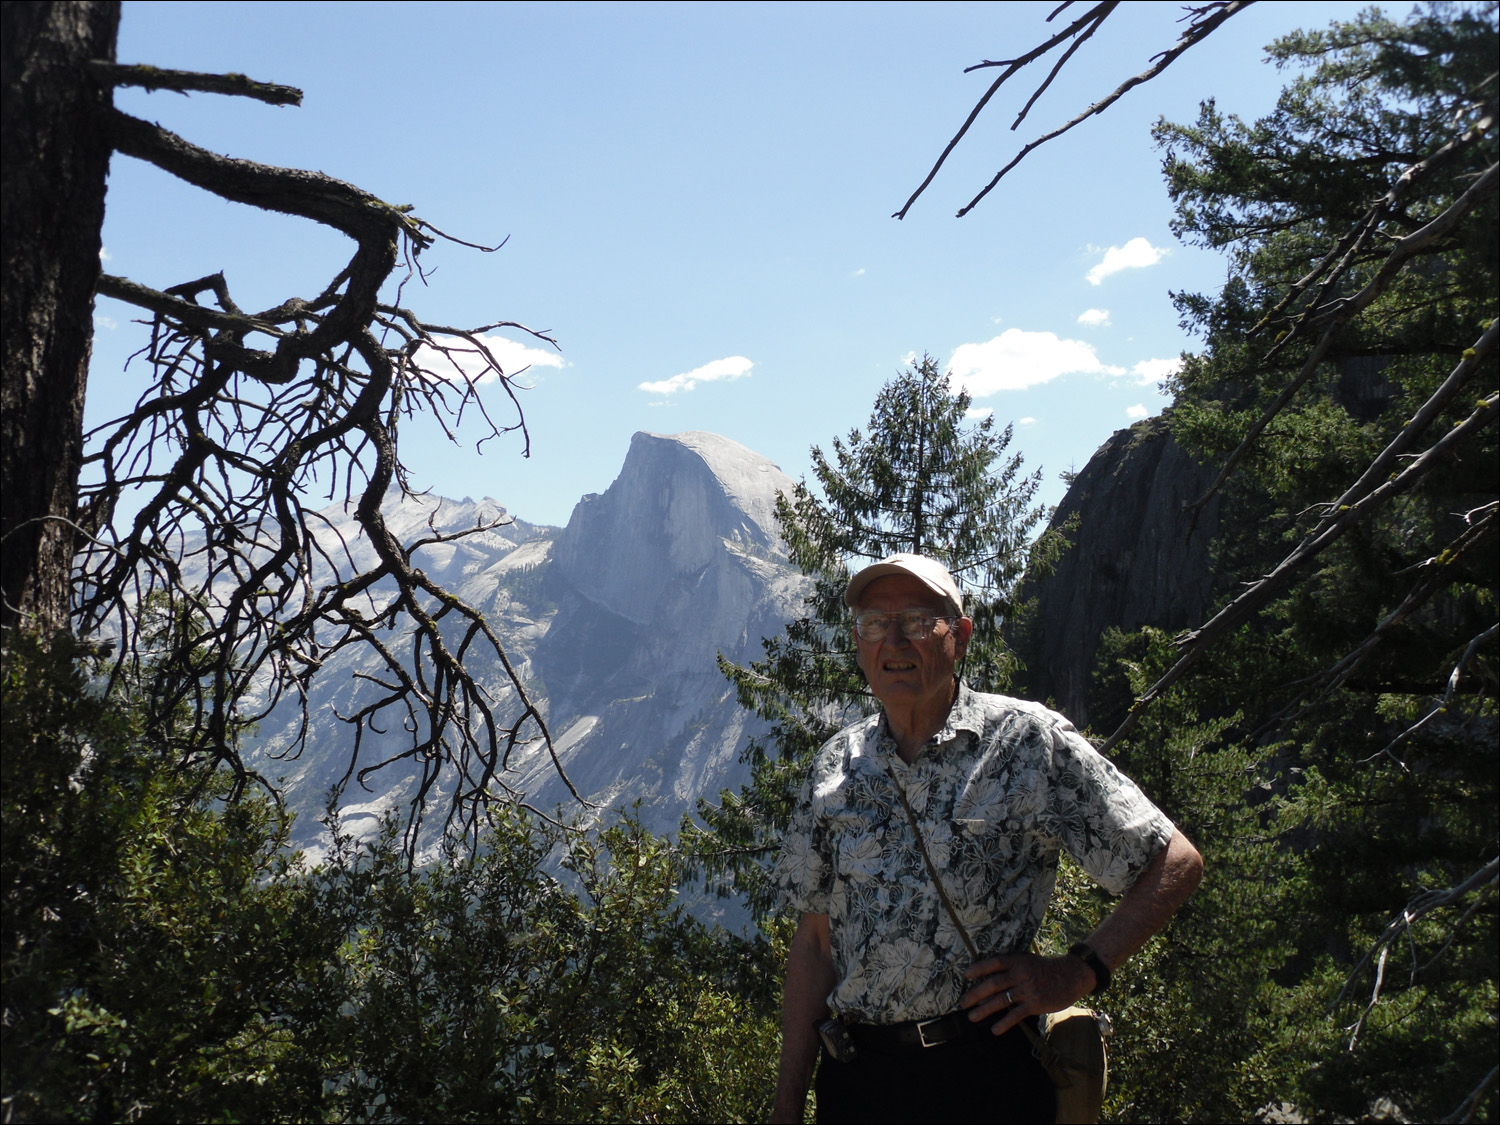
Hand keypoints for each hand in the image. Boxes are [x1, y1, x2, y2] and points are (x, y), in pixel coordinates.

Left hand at [959, 952, 1095, 1035]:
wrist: (1070, 975)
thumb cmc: (1046, 969)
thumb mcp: (1028, 961)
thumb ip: (1012, 967)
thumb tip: (991, 979)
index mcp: (1017, 961)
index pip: (994, 963)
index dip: (979, 969)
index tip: (966, 975)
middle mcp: (1020, 974)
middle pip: (993, 984)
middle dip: (975, 994)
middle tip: (963, 1002)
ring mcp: (1027, 990)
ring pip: (1001, 1000)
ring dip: (985, 1009)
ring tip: (972, 1017)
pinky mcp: (1034, 1004)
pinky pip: (1016, 1015)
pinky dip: (1005, 1023)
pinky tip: (995, 1030)